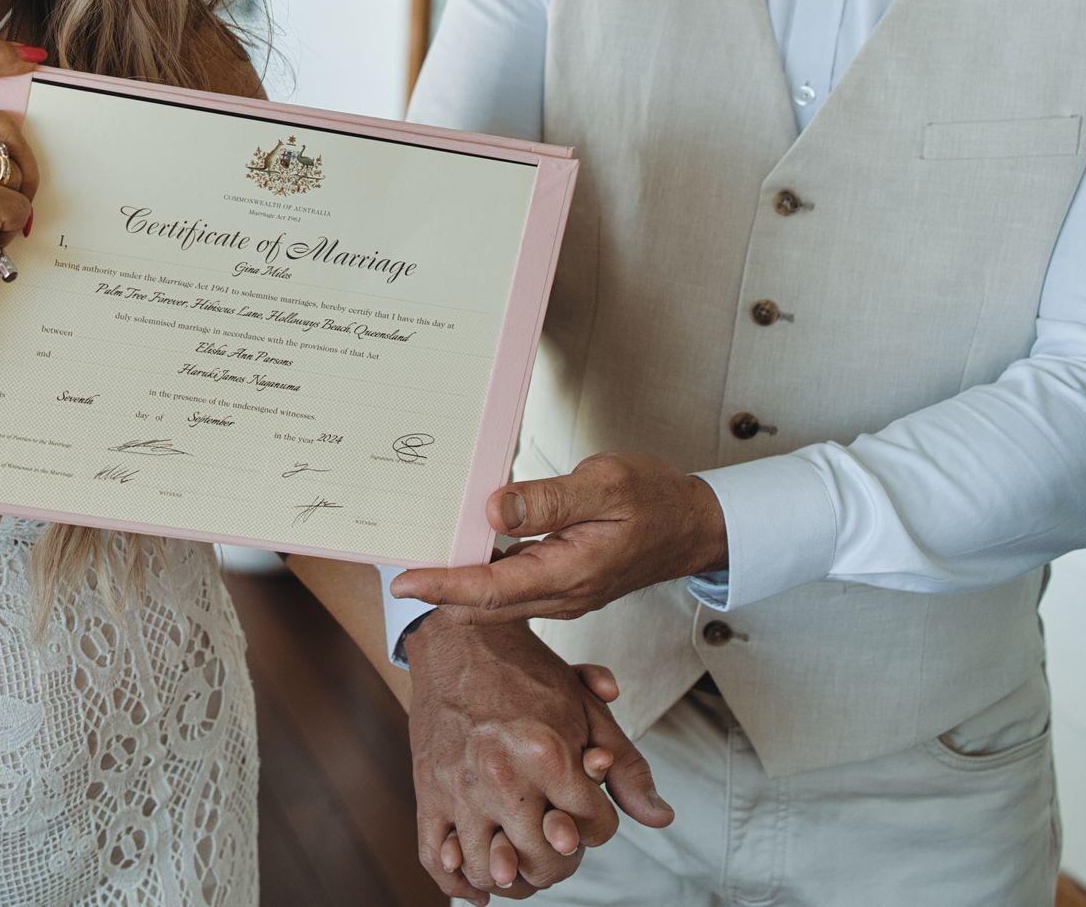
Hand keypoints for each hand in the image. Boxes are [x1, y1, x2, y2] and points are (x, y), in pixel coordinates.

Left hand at [391, 452, 728, 623]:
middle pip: (486, 602)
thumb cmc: (655, 499)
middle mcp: (563, 592)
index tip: (403, 582)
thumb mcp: (605, 484)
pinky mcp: (563, 580)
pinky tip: (462, 548)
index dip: (444, 587)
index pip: (493, 589)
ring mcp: (563, 591)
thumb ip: (549, 499)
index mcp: (571, 573)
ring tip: (414, 558)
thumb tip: (494, 508)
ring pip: (497, 596)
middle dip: (438, 591)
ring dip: (458, 583)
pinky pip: (514, 584)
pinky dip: (483, 572)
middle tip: (390, 572)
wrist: (695, 525)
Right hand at [407, 616, 671, 899]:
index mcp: (547, 753)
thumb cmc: (523, 670)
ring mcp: (460, 786)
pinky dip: (458, 879)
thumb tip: (660, 818)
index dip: (601, 823)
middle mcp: (501, 776)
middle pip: (546, 862)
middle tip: (559, 840)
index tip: (588, 808)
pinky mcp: (428, 788)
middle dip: (563, 858)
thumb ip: (626, 765)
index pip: (595, 829)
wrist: (458, 637)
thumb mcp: (584, 707)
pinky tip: (477, 877)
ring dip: (514, 877)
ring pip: (492, 871)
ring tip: (522, 859)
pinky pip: (437, 857)